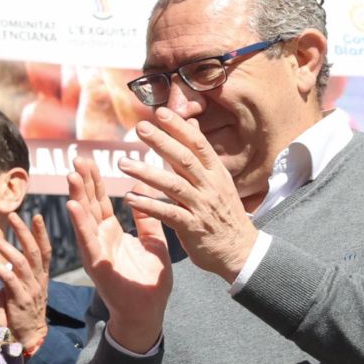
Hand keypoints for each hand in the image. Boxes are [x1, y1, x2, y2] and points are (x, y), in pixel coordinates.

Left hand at [0, 211, 52, 353]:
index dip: (41, 233)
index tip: (36, 216)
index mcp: (41, 277)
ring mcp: (30, 290)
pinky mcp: (19, 300)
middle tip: (12, 216)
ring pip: (20, 262)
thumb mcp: (23, 289)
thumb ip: (18, 275)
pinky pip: (9, 279)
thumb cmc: (20, 312)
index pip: (45, 251)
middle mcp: (38, 281)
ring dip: (4, 247)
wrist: (27, 337)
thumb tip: (6, 259)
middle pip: (33, 251)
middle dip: (23, 231)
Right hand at [66, 153, 171, 352]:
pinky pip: (87, 241)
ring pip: (84, 220)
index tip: (89, 159)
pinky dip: (80, 224)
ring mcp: (96, 252)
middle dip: (82, 182)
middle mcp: (99, 240)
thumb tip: (145, 190)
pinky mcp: (98, 266)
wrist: (148, 312)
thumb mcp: (153, 242)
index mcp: (111, 233)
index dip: (94, 181)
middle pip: (89, 205)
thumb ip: (147, 219)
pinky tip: (74, 207)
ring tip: (72, 175)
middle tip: (76, 158)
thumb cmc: (150, 281)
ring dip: (77, 197)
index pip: (100, 201)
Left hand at [118, 107, 259, 281]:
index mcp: (216, 173)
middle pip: (185, 159)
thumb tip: (191, 122)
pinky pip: (168, 213)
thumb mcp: (217, 180)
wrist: (240, 251)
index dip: (179, 127)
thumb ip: (199, 154)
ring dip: (147, 173)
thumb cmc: (223, 213)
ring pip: (173, 185)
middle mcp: (210, 186)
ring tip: (123, 163)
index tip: (160, 112)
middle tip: (139, 128)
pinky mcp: (193, 226)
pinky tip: (130, 198)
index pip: (198, 144)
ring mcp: (202, 206)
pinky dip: (149, 204)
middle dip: (161, 142)